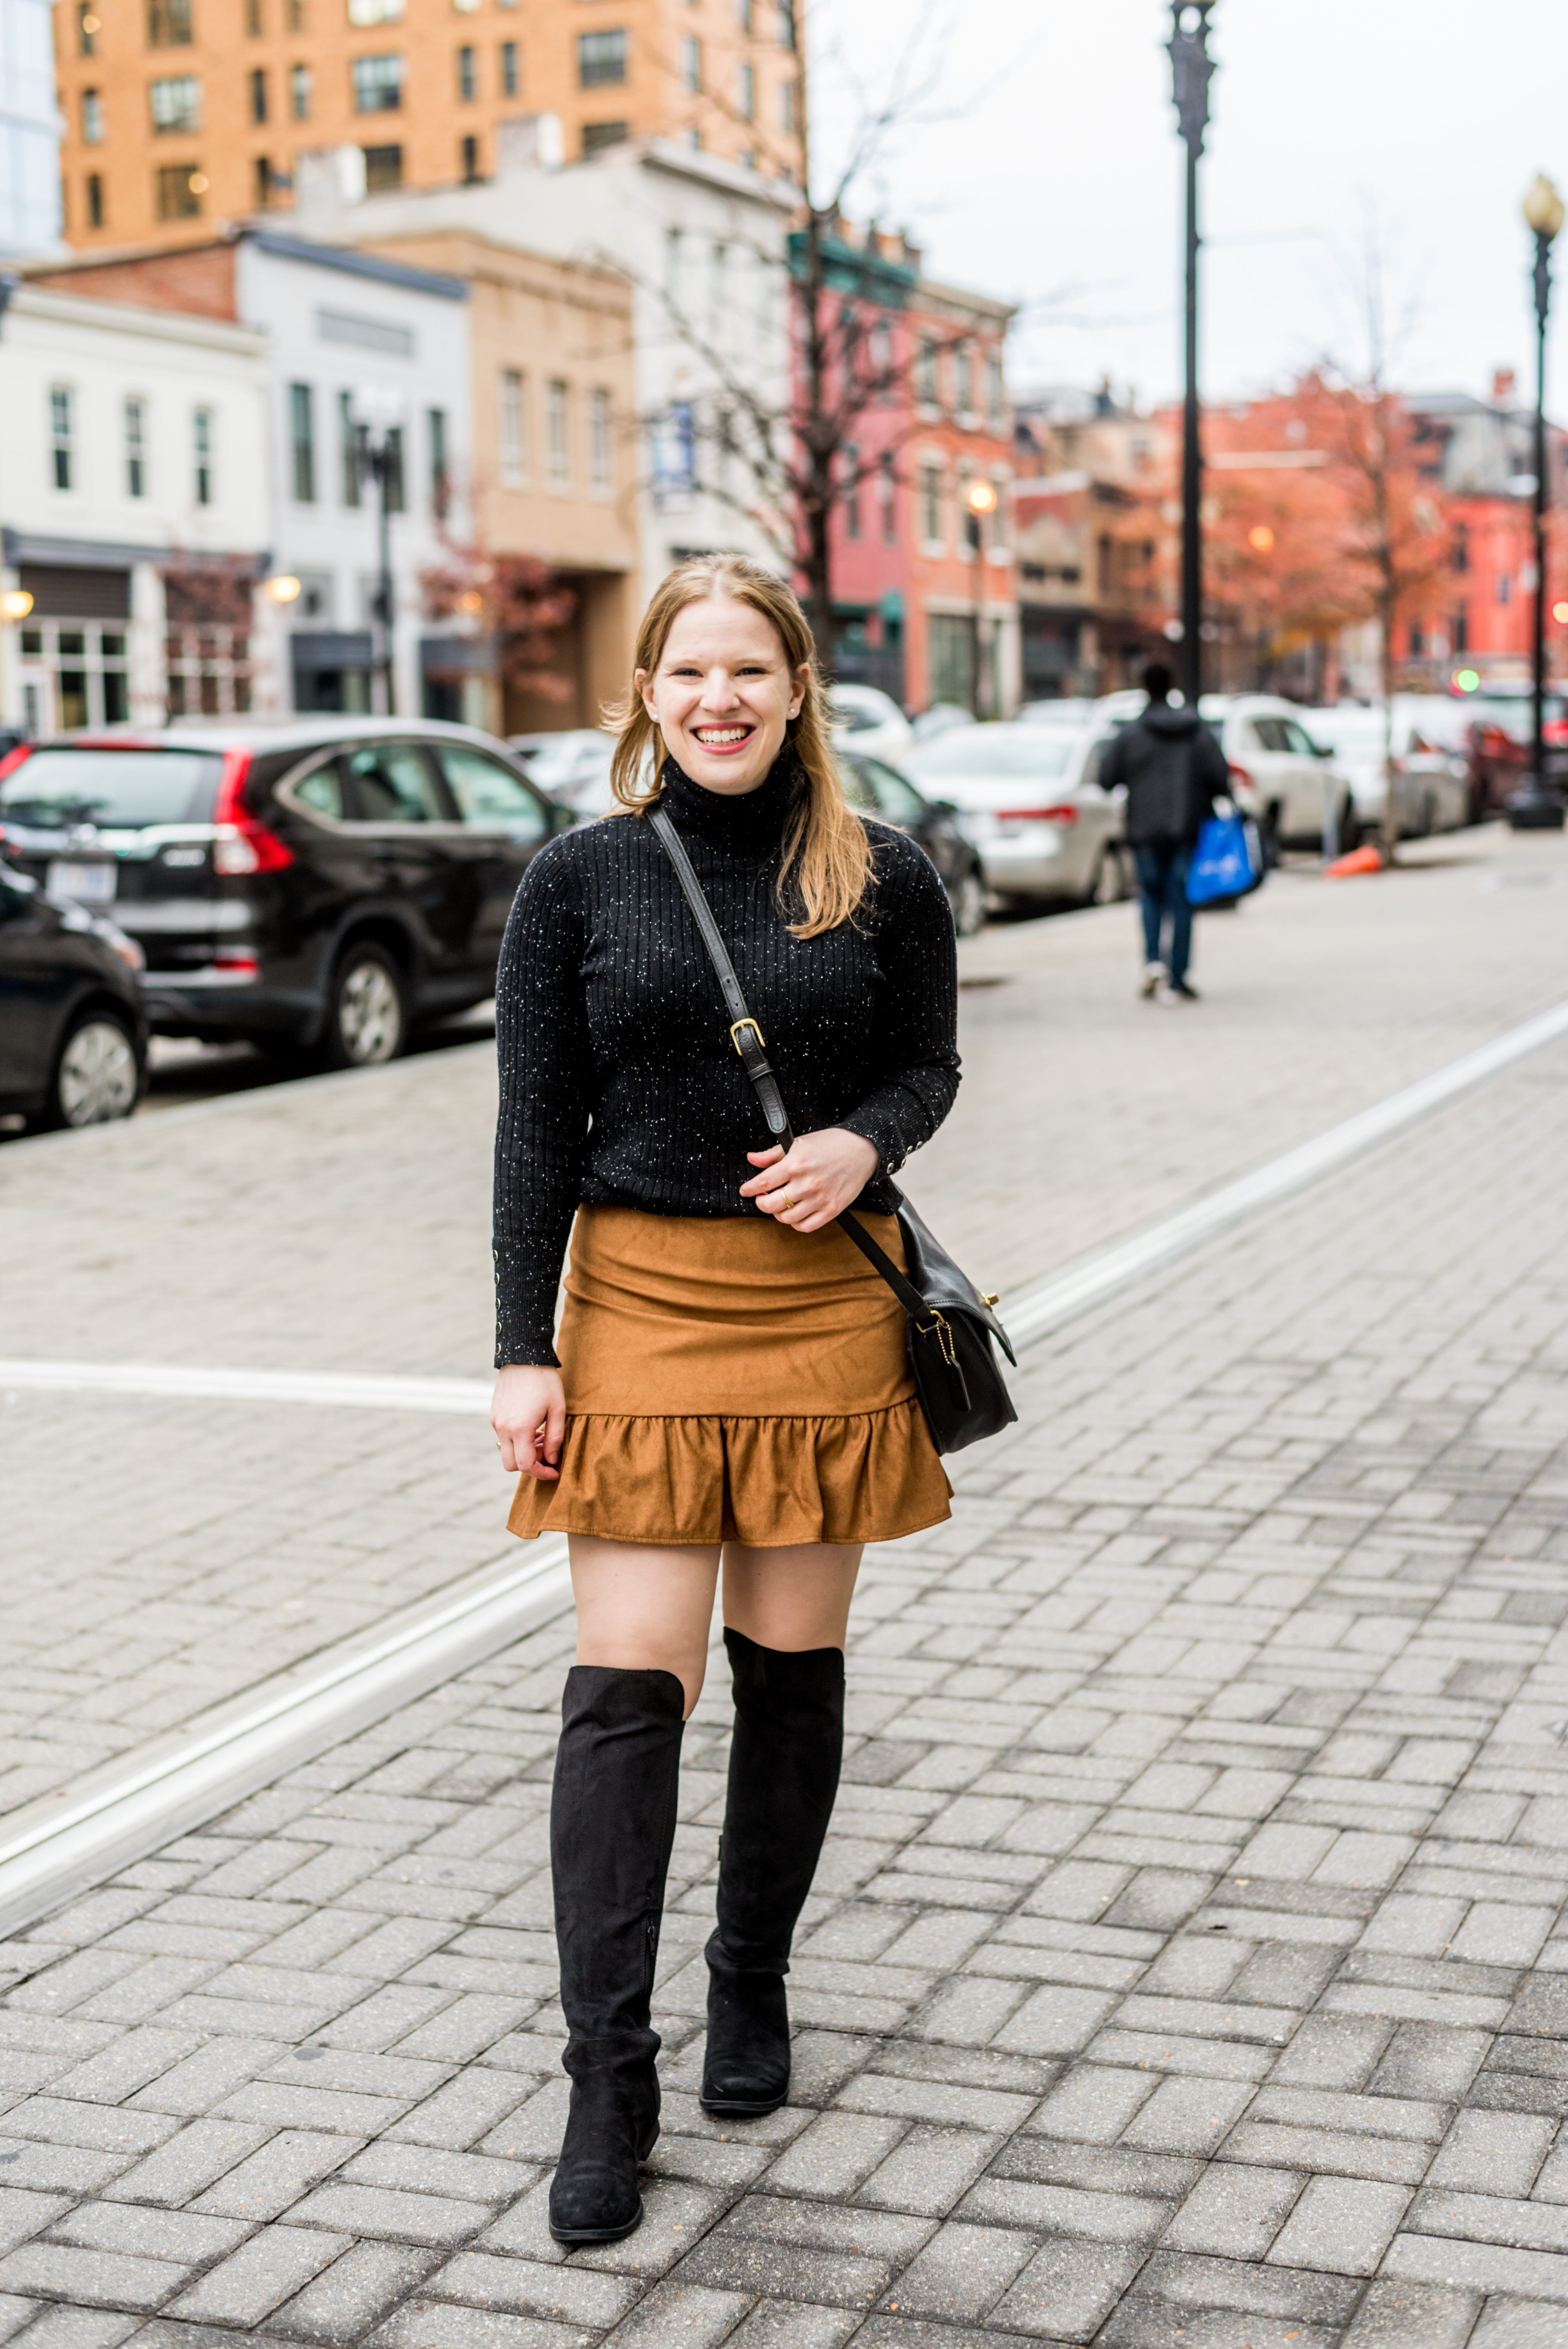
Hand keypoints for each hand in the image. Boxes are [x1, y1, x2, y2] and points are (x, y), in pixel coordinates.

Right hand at [492, 1363, 565, 1480]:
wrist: (523, 1356)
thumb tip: (552, 1460)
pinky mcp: (493, 1415)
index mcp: (520, 1429)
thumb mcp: (558, 1409)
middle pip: (510, 1465)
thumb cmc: (545, 1381)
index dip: (541, 1474)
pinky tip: (531, 1425)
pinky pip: (503, 1437)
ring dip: (523, 1451)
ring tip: (541, 1434)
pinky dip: (516, 1439)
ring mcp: (496, 1421)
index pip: (526, 1466)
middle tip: (546, 1451)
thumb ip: (555, 1438)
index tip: (554, 1471)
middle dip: (529, 1465)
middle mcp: (503, 1428)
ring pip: (506, 1451)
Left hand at [740, 1127, 879, 1232]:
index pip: (763, 1182)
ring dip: (777, 1213)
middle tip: (763, 1197)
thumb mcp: (799, 1143)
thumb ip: (773, 1154)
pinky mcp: (832, 1210)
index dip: (749, 1189)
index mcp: (796, 1163)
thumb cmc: (831, 1144)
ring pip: (786, 1218)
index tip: (745, 1190)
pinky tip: (795, 1213)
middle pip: (771, 1204)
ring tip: (780, 1203)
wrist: (862, 1150)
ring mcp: (820, 1198)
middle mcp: (807, 1183)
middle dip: (761, 1202)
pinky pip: (805, 1227)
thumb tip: (751, 1159)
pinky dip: (795, 1223)